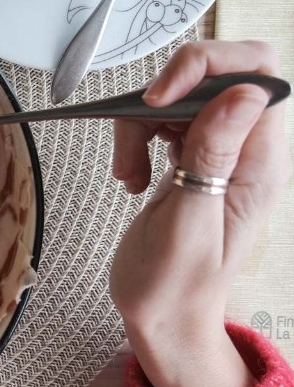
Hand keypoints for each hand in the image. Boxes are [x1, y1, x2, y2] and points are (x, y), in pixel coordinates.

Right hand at [110, 40, 290, 386]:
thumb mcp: (190, 222)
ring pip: (180, 98)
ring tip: (126, 170)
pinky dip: (135, 139)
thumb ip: (215, 156)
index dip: (212, 65)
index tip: (161, 95)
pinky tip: (129, 177)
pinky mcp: (191, 162)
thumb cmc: (174, 286)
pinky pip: (162, 124)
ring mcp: (218, 155)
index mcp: (261, 164)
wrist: (163, 321)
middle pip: (216, 77)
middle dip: (166, 91)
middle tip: (137, 123)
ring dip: (140, 123)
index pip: (259, 77)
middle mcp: (246, 152)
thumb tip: (246, 93)